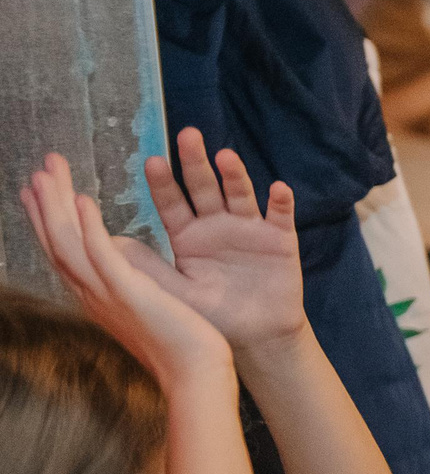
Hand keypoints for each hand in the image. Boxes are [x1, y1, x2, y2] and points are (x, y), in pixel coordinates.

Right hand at [20, 154, 232, 386]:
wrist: (194, 373)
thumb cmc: (176, 341)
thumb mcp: (141, 306)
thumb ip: (124, 283)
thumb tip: (118, 263)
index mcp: (95, 295)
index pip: (63, 250)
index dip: (47, 219)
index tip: (36, 190)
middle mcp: (92, 293)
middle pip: (57, 241)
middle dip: (45, 203)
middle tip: (40, 167)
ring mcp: (106, 294)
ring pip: (70, 242)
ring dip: (57, 205)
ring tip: (49, 172)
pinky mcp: (129, 293)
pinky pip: (103, 256)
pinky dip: (90, 228)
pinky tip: (83, 200)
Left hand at [140, 129, 305, 357]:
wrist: (258, 337)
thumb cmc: (212, 316)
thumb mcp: (174, 294)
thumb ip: (147, 268)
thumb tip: (103, 243)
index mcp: (187, 235)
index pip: (171, 202)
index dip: (163, 182)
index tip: (151, 161)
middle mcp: (217, 224)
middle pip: (205, 187)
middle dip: (196, 162)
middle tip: (188, 135)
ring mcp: (249, 229)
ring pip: (241, 194)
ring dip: (235, 175)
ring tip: (226, 157)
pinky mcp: (280, 239)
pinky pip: (281, 216)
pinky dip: (281, 202)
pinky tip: (277, 189)